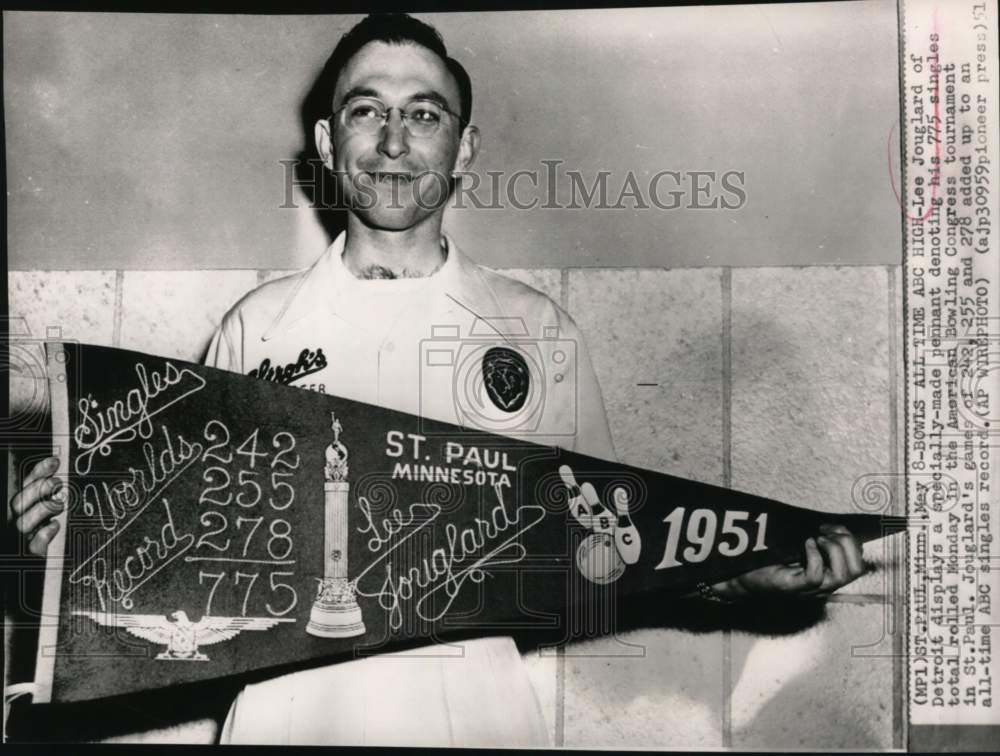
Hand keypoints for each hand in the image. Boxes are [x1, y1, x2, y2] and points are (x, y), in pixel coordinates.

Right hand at [9, 456, 64, 556]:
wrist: (40, 561)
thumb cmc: (45, 530)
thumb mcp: (46, 505)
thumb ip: (47, 489)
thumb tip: (56, 464)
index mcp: (20, 506)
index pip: (23, 485)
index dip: (38, 472)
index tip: (55, 461)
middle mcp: (15, 521)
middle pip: (18, 503)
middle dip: (39, 489)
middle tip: (58, 484)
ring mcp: (20, 538)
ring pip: (23, 523)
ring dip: (43, 509)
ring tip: (59, 505)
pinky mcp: (30, 554)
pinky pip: (34, 545)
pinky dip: (45, 532)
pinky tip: (55, 525)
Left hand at [710, 524, 865, 600]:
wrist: (741, 575)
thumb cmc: (768, 559)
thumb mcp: (796, 546)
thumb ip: (814, 539)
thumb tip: (829, 523)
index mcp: (827, 573)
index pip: (858, 564)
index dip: (851, 540)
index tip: (830, 525)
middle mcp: (823, 584)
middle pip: (856, 569)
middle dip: (847, 543)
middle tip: (824, 531)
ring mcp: (809, 589)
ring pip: (841, 576)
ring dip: (834, 550)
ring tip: (817, 537)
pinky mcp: (793, 588)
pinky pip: (816, 576)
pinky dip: (815, 556)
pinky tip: (805, 544)